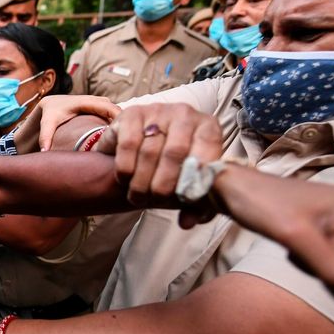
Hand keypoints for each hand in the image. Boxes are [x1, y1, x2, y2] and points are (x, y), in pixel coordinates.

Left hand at [34, 95, 121, 150]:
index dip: (119, 119)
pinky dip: (118, 126)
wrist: (51, 103)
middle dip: (124, 125)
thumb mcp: (47, 123)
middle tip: (126, 144)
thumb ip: (45, 136)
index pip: (110, 108)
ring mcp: (102, 105)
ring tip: (123, 143)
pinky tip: (118, 140)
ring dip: (122, 125)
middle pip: (119, 111)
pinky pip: (115, 117)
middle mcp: (98, 101)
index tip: (122, 135)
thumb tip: (45, 152)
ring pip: (118, 114)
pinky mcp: (102, 110)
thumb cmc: (50, 113)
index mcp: (87, 102)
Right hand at [97, 103, 222, 206]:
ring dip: (142, 180)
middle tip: (155, 200)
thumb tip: (187, 222)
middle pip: (176, 153)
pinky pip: (128, 144)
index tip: (183, 198)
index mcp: (208, 128)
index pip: (207, 153)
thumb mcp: (188, 181)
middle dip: (163, 183)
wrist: (140, 142)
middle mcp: (186, 114)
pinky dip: (126, 167)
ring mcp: (158, 110)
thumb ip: (195, 204)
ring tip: (137, 196)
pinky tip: (125, 178)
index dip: (194, 179)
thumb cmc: (172, 165)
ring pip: (150, 151)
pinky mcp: (132, 113)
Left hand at [214, 167, 333, 301]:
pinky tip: (295, 245)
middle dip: (325, 266)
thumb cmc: (264, 203)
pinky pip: (330, 263)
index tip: (313, 247)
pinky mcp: (332, 233)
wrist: (237, 189)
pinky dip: (310, 262)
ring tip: (296, 241)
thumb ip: (332, 269)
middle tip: (300, 244)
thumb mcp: (297, 237)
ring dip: (315, 265)